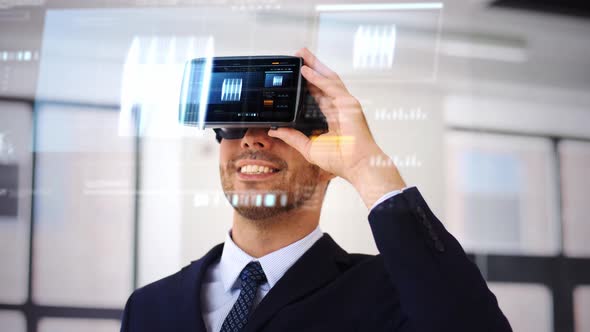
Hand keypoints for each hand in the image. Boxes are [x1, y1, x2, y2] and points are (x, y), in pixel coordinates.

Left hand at [268, 48, 405, 207]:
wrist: (357, 166)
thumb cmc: (341, 160)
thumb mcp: (309, 147)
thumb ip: (292, 137)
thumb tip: (275, 130)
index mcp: (332, 117)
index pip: (318, 94)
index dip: (308, 82)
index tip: (296, 73)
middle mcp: (339, 107)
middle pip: (323, 82)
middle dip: (311, 67)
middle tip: (298, 56)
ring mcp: (345, 104)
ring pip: (328, 79)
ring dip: (315, 65)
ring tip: (302, 55)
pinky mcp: (349, 104)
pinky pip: (331, 86)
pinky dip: (319, 77)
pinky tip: (307, 70)